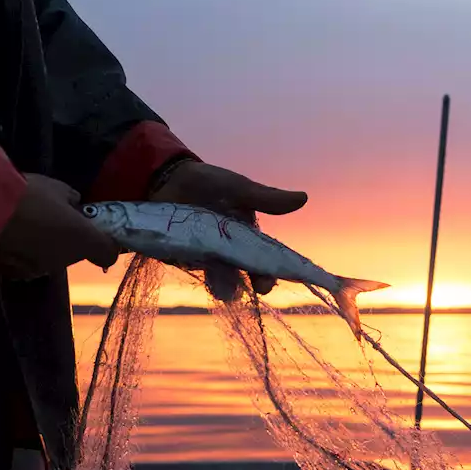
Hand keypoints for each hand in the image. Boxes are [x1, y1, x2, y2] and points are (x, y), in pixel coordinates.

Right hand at [0, 174, 120, 279]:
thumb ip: (70, 200)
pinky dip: (21, 255)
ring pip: (49, 260)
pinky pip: (26, 264)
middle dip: (66, 240)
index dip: (104, 245)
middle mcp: (66, 261)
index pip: (108, 255)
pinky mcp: (15, 275)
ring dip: (43, 248)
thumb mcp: (56, 188)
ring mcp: (40, 270)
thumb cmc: (27, 194)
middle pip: (74, 254)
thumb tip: (73, 205)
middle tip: (49, 219)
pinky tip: (7, 238)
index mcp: (84, 240)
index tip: (94, 231)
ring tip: (23, 227)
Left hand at [149, 160, 306, 299]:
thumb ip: (267, 198)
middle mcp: (229, 249)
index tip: (270, 282)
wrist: (167, 178)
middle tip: (255, 288)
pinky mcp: (183, 257)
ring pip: (218, 276)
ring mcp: (206, 255)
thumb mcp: (238, 189)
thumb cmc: (208, 182)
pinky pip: (193, 268)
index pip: (263, 259)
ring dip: (223, 284)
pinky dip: (197, 271)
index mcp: (246, 235)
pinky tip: (199, 270)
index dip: (269, 272)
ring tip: (225, 291)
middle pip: (243, 272)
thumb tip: (303, 198)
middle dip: (249, 282)